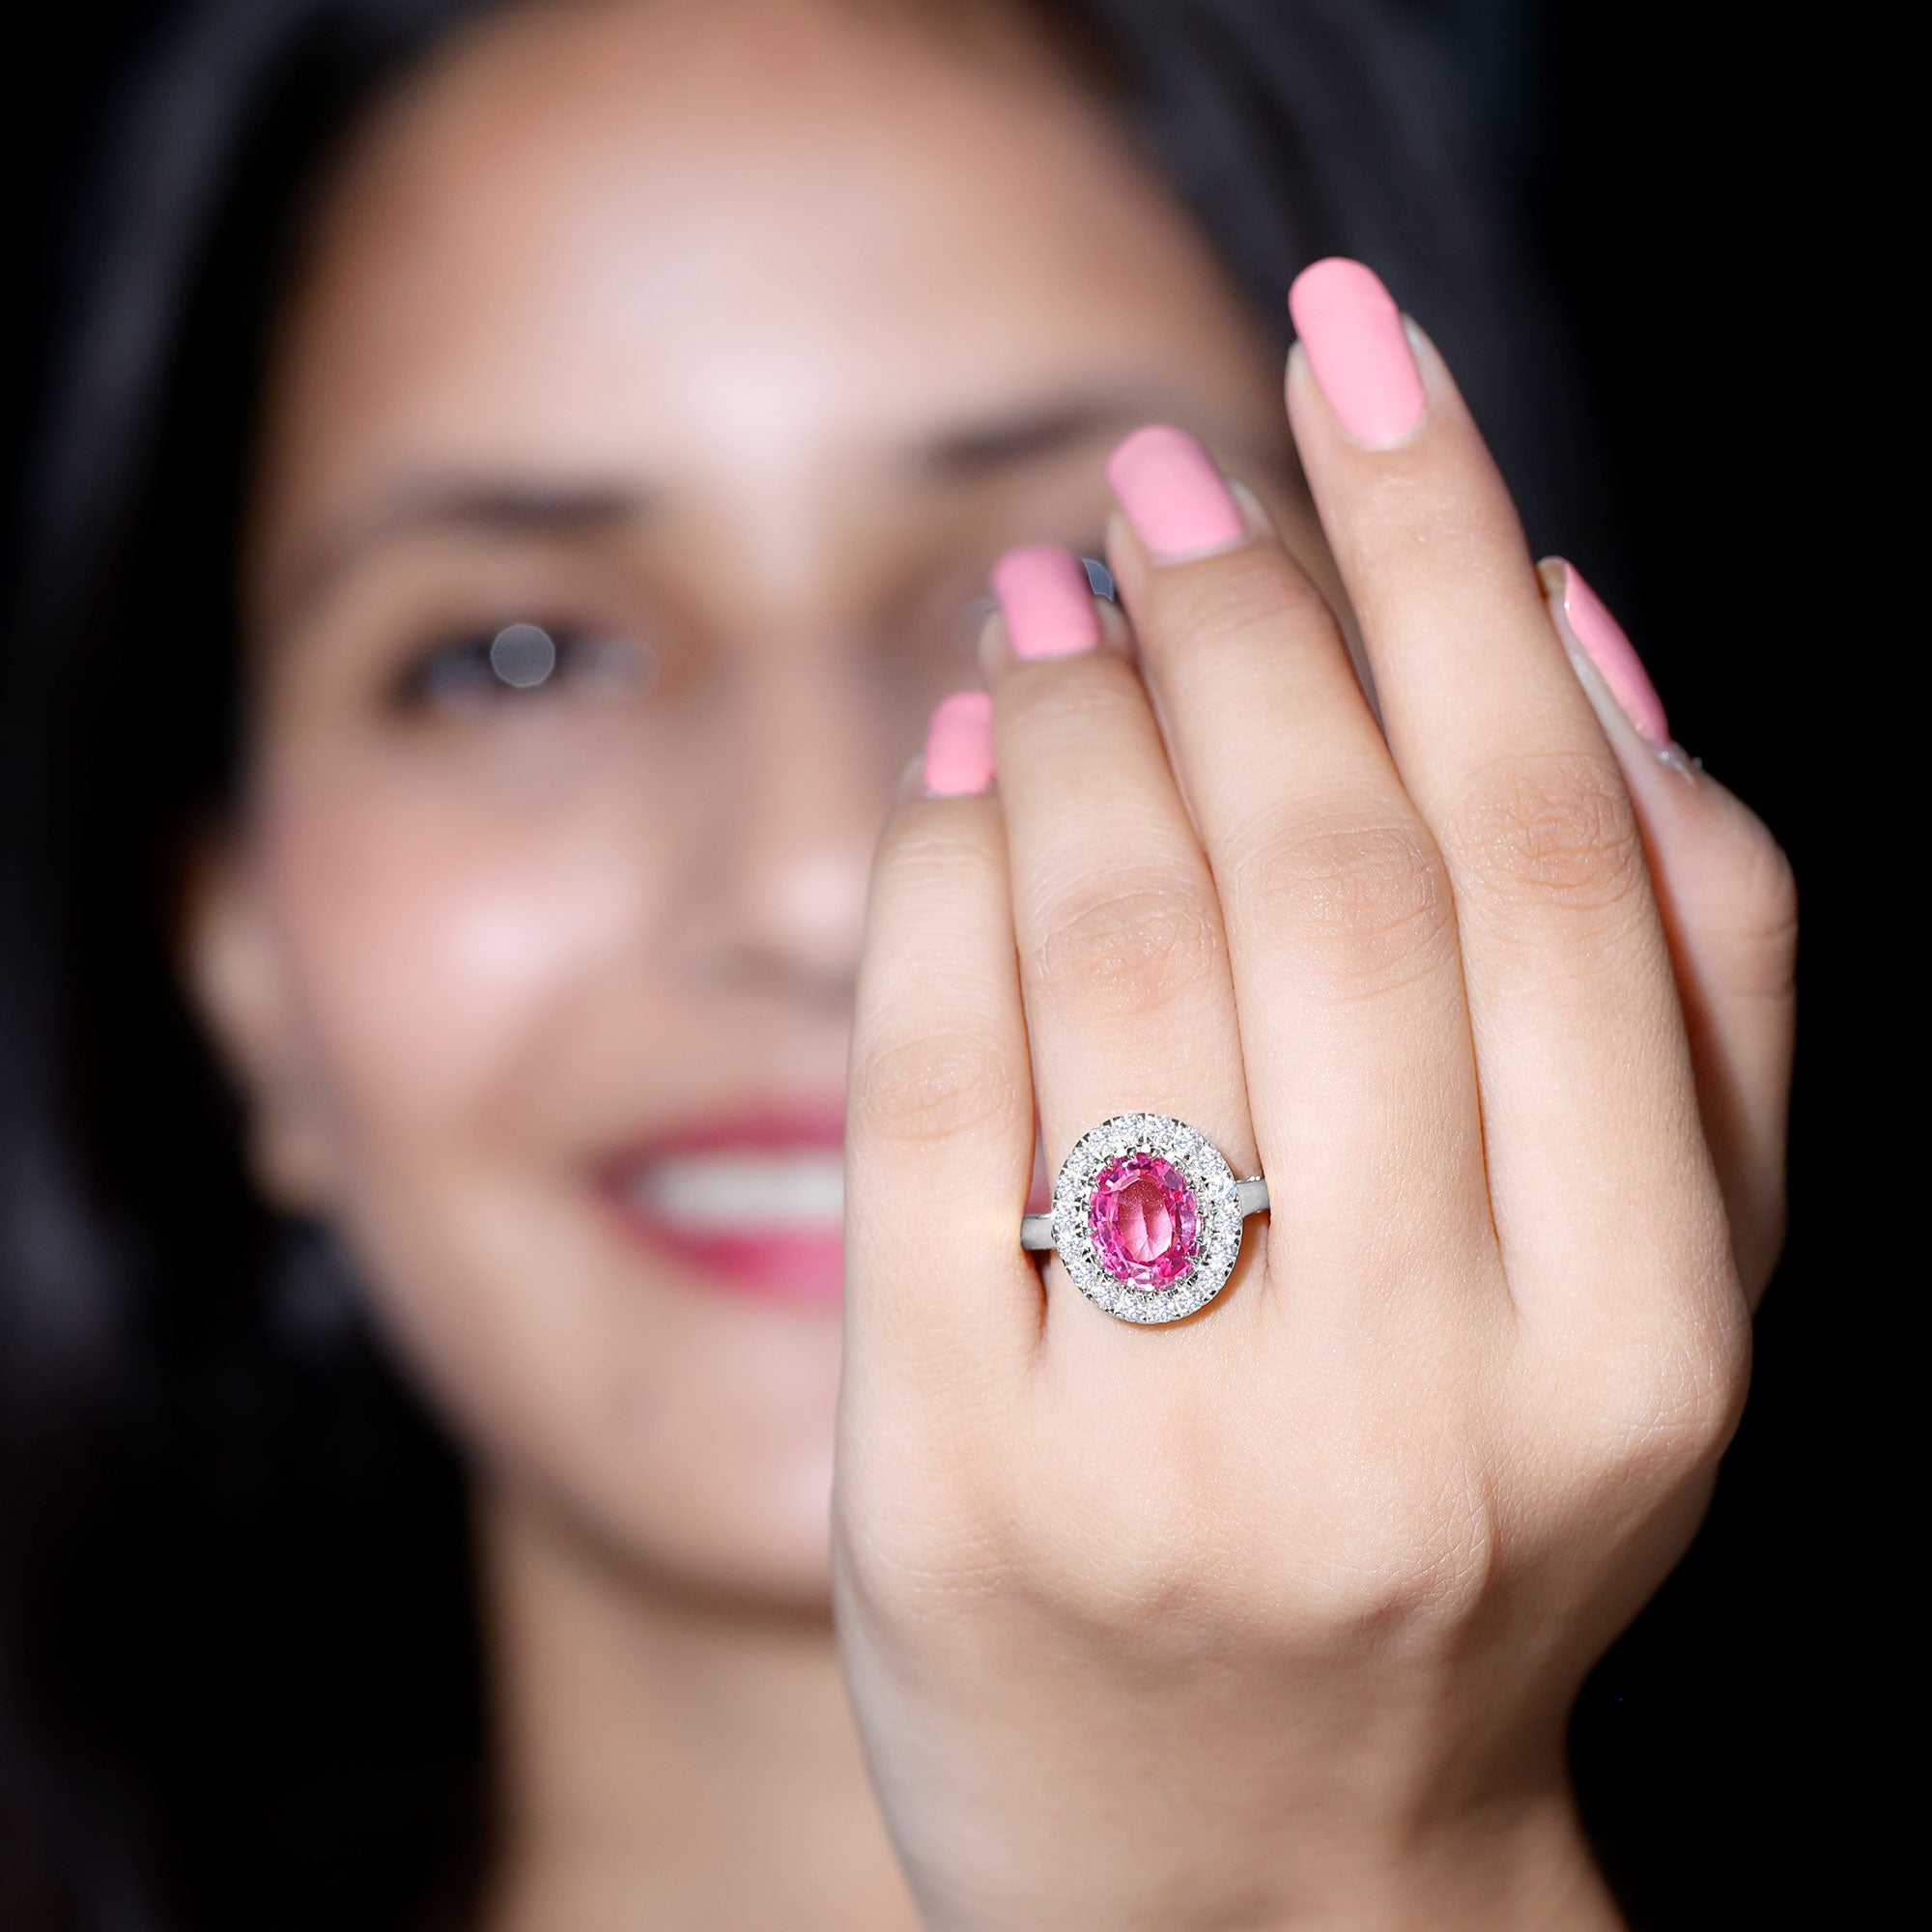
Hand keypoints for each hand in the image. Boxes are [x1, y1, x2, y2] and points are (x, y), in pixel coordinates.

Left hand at [835, 260, 1794, 1931]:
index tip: (1357, 352)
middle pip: (1323, 872)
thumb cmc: (1475, 1541)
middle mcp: (1422, 1394)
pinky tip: (955, 766)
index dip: (1442, 557)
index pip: (1539, 847)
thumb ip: (1693, 983)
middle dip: (1240, 617)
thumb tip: (1586, 637)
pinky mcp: (953, 1488)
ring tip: (1059, 597)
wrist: (1259, 1879)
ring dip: (1077, 718)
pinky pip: (928, 1100)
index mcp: (1639, 1336)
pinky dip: (934, 884)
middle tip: (1173, 480)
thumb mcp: (1674, 1301)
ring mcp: (1171, 1450)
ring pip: (1118, 957)